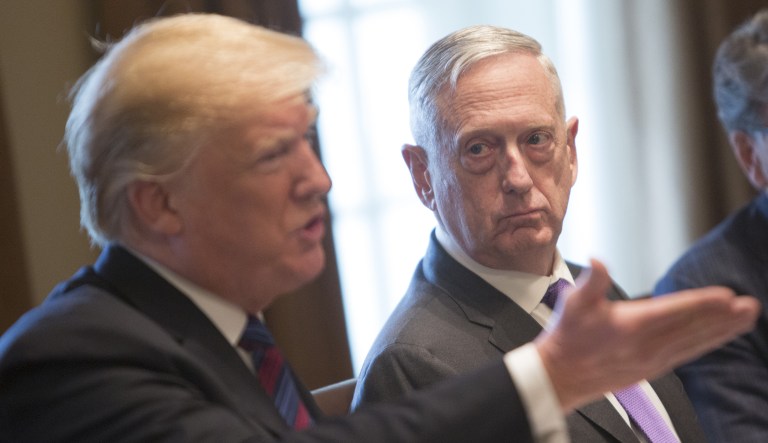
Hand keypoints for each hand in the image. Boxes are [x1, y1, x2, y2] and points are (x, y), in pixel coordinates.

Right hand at [535, 258, 759, 411]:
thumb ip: (592, 281)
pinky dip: (707, 343)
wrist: (560, 375)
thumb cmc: (567, 336)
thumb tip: (597, 260)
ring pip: (694, 342)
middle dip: (723, 317)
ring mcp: (651, 359)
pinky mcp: (652, 368)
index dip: (701, 303)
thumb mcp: (574, 303)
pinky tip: (719, 336)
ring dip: (722, 330)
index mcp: (630, 326)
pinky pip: (687, 354)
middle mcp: (646, 345)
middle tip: (750, 306)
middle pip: (692, 328)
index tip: (726, 296)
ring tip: (746, 319)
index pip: (673, 311)